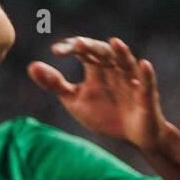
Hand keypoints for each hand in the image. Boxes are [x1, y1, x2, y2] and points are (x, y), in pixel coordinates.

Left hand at [28, 36, 168, 150]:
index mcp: (97, 69)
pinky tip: (144, 64)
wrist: (133, 136)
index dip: (71, 48)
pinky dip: (147, 74)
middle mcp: (115, 70)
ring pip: (127, 63)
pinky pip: (148, 83)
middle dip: (92, 48)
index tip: (56, 51)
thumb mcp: (74, 100)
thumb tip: (31, 66)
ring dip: (121, 53)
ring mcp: (132, 81)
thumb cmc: (104, 114)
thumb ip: (54, 84)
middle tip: (78, 44)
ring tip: (114, 43)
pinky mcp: (146, 96)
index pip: (83, 52)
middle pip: (104, 53)